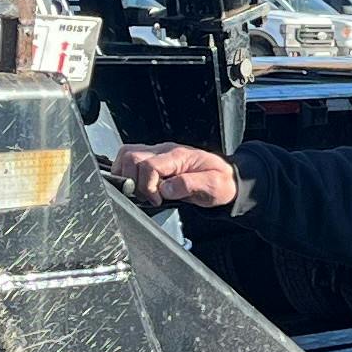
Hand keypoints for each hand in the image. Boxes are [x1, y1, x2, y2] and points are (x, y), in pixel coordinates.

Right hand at [111, 143, 239, 209]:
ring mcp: (157, 153)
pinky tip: (139, 187)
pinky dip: (127, 173)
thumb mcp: (212, 186)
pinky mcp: (154, 159)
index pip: (149, 165)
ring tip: (142, 192)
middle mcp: (164, 151)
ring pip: (126, 155)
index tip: (157, 200)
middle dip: (133, 181)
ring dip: (127, 176)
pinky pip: (130, 159)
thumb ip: (188, 186)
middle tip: (148, 197)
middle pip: (131, 157)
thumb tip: (165, 189)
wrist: (226, 179)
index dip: (148, 187)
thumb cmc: (220, 182)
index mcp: (178, 156)